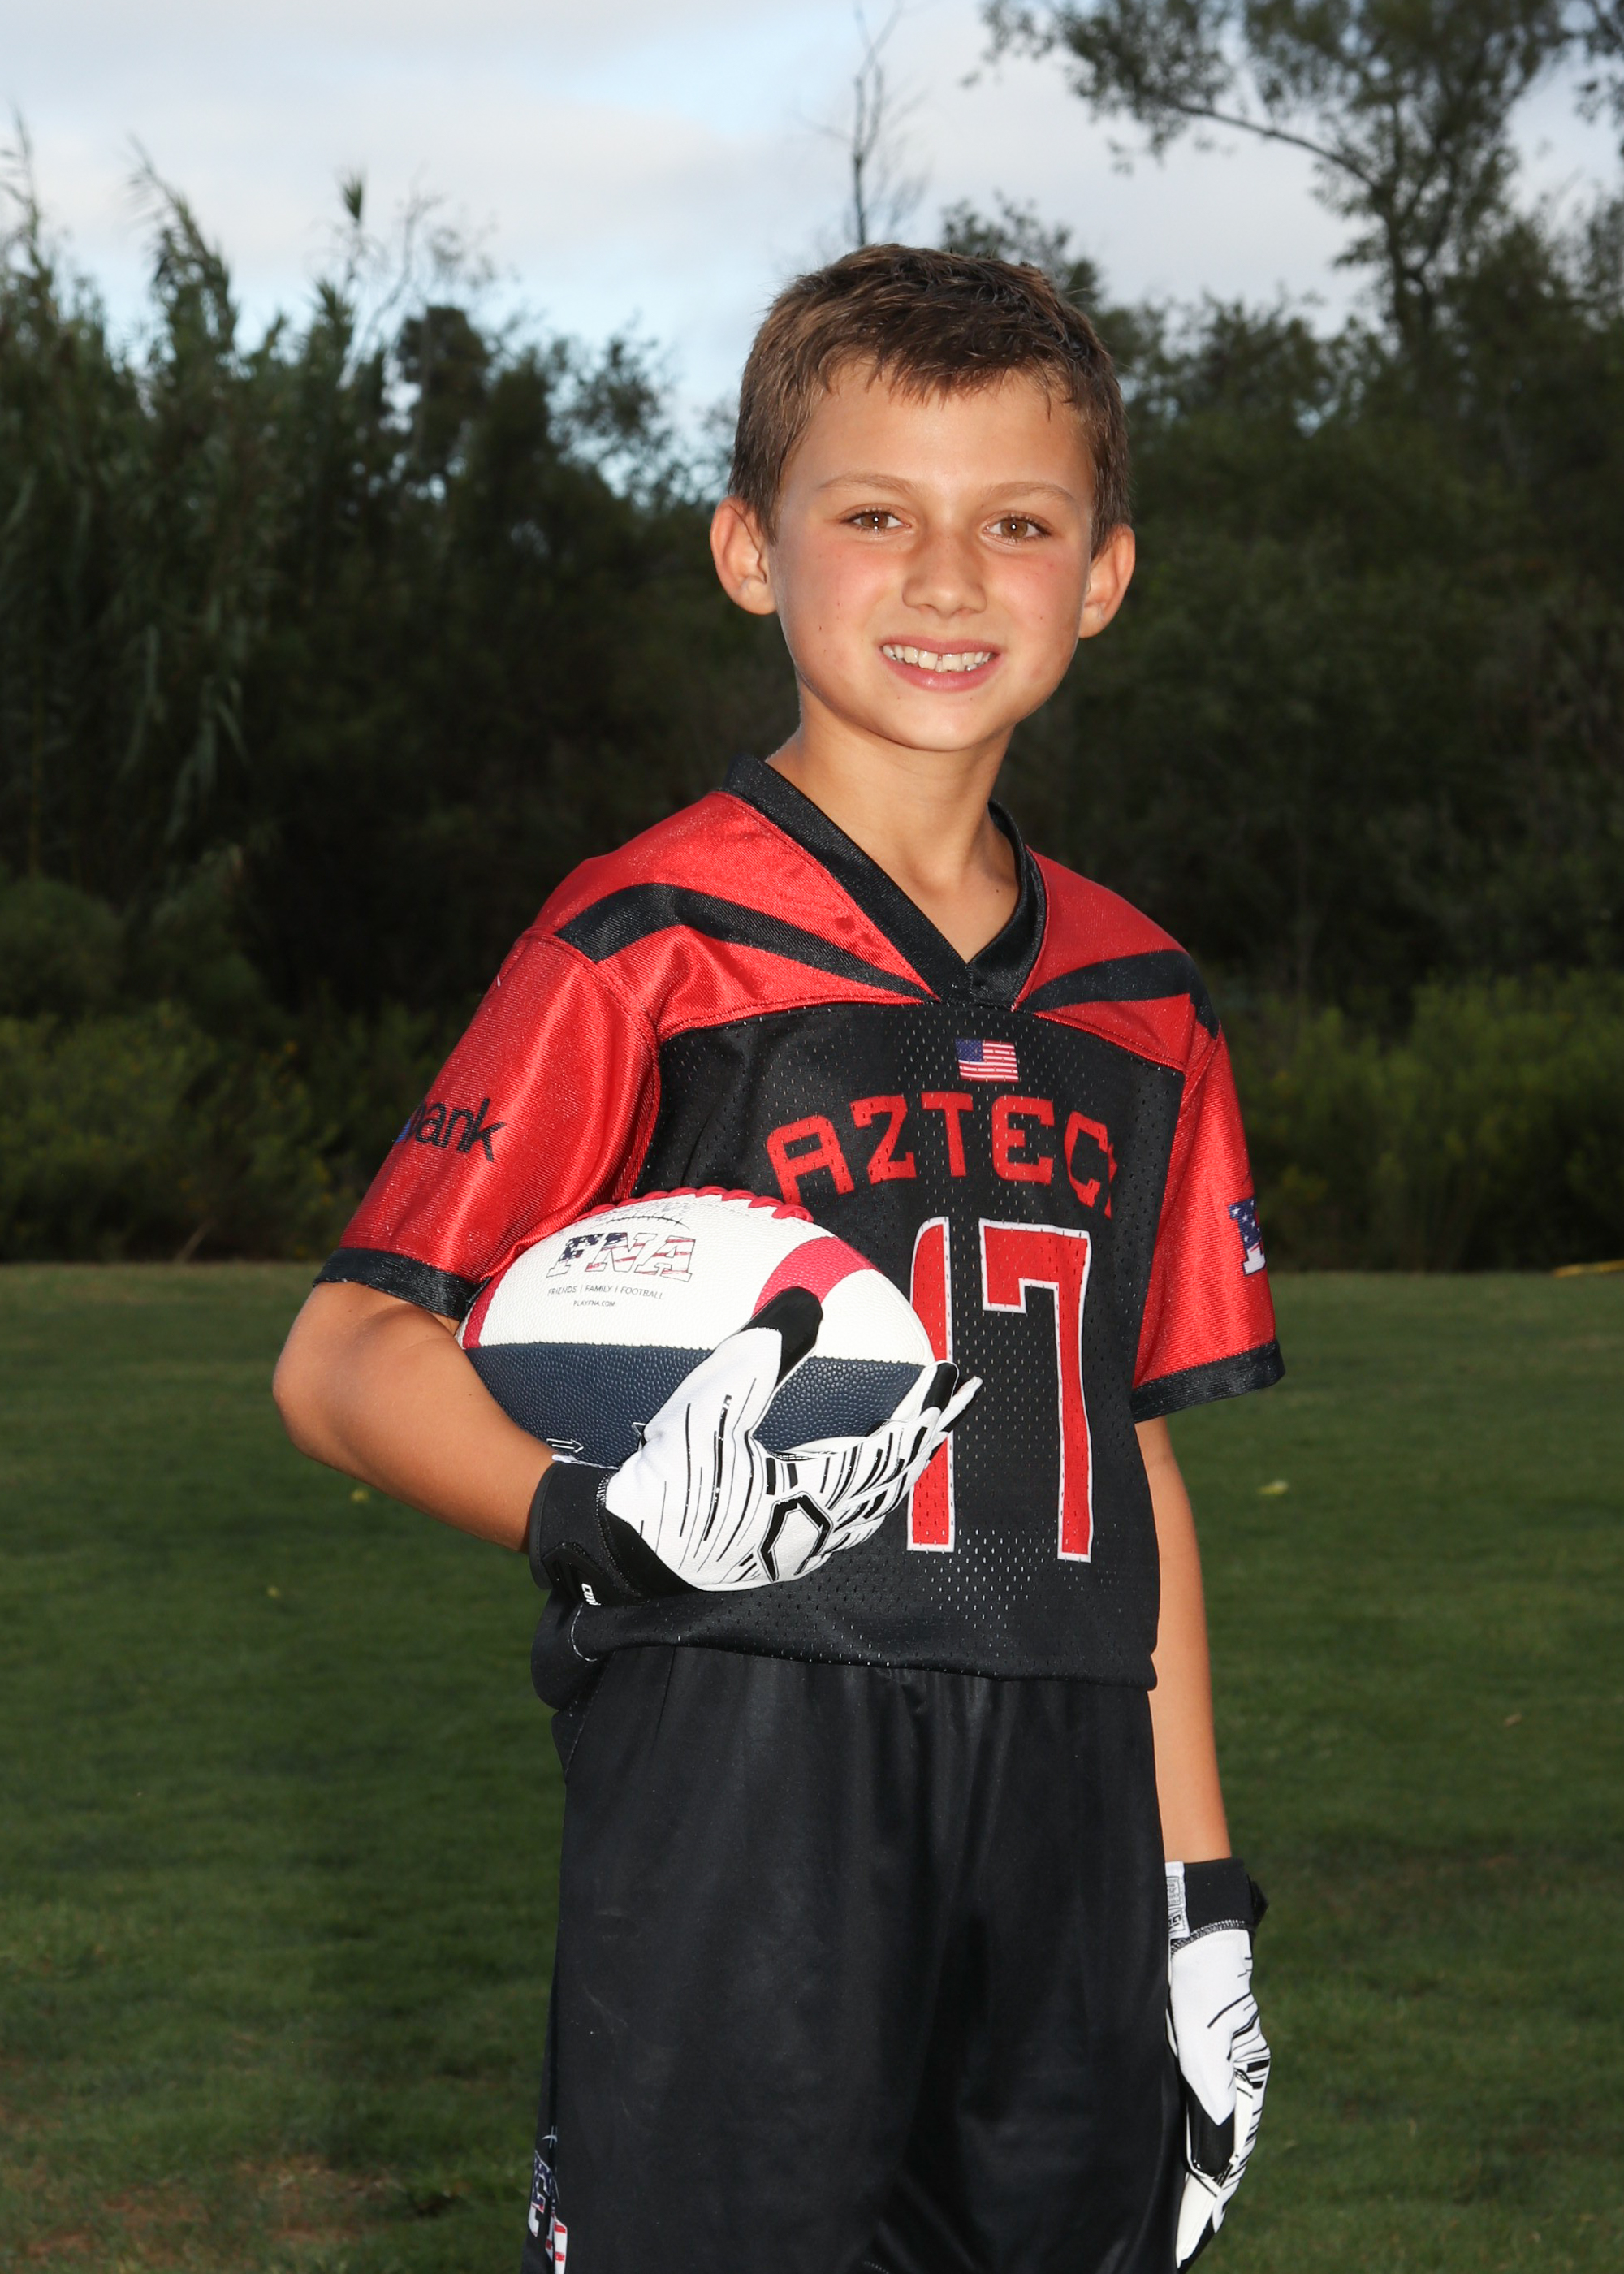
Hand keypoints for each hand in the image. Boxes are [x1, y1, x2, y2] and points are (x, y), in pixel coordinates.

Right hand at [526, 1287, 976, 1603]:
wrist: (625, 1553)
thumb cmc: (668, 1480)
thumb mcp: (712, 1405)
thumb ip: (762, 1353)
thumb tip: (808, 1301)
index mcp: (819, 1494)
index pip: (895, 1446)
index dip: (928, 1411)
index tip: (955, 1378)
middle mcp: (820, 1528)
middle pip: (892, 1481)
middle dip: (922, 1440)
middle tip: (946, 1406)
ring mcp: (797, 1548)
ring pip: (866, 1508)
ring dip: (893, 1469)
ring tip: (907, 1440)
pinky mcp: (770, 1556)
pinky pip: (836, 1520)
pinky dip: (856, 1489)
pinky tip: (836, 1474)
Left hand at [1166, 1859, 1270, 2266]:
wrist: (1187, 1916)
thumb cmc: (1203, 1970)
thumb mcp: (1208, 2029)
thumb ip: (1211, 2087)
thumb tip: (1215, 2159)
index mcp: (1240, 2083)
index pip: (1225, 2165)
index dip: (1203, 2207)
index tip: (1179, 2246)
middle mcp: (1224, 2084)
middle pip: (1211, 2160)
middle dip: (1192, 2203)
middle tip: (1169, 2247)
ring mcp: (1202, 2071)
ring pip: (1192, 2140)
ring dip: (1179, 2179)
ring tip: (1156, 2221)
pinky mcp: (1180, 2055)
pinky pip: (1176, 2114)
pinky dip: (1168, 2147)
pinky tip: (1150, 2163)